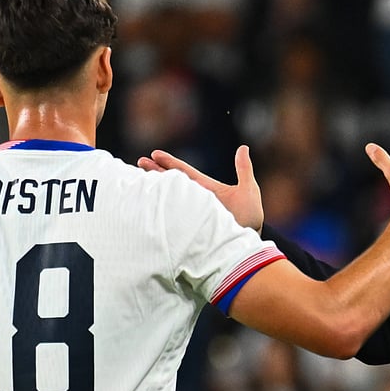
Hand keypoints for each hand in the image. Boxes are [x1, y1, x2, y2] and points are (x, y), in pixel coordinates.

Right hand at [137, 145, 263, 231]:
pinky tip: (149, 204)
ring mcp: (193, 211)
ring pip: (170, 196)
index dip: (170, 162)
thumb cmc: (250, 217)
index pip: (185, 172)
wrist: (249, 243)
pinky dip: (161, 208)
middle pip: (173, 182)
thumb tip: (243, 147)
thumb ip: (244, 169)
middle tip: (140, 162)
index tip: (155, 153)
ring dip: (156, 187)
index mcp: (207, 187)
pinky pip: (173, 214)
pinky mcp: (191, 224)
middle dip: (156, 172)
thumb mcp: (248, 189)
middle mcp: (198, 198)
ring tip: (139, 178)